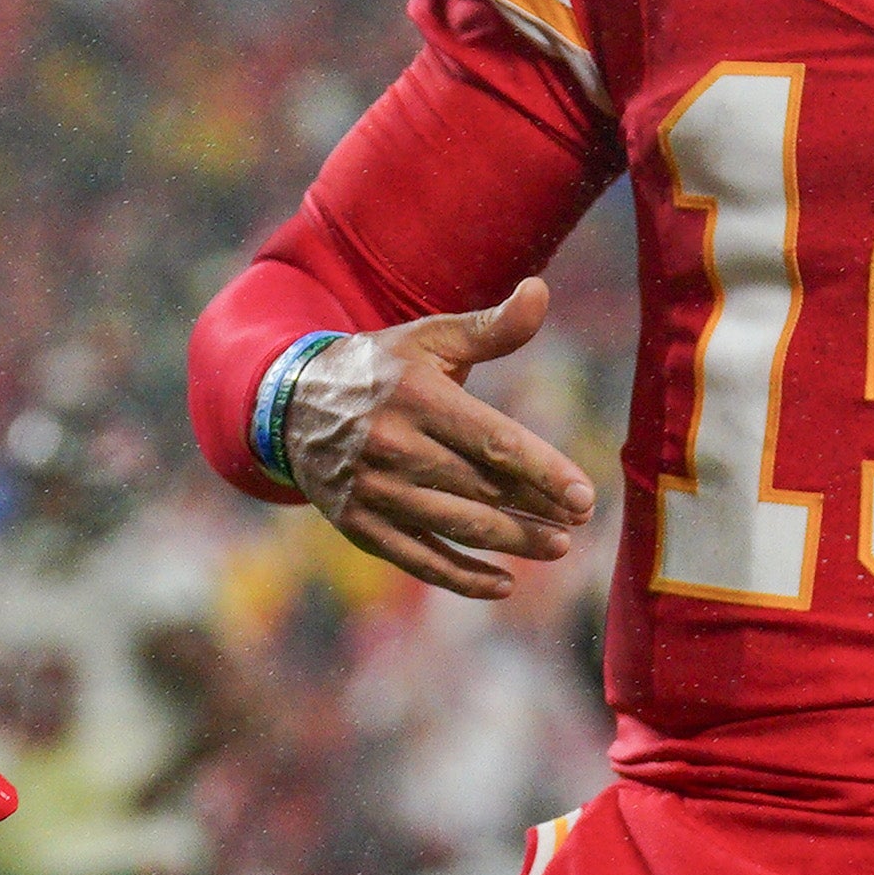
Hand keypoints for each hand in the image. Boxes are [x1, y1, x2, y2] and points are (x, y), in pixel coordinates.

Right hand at [275, 280, 596, 598]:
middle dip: (536, 510)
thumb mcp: (429, 339)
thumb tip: (541, 291)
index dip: (544, 473)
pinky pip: (419, 559)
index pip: (494, 443)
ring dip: (513, 544)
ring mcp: (373, 491)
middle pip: (482, 489)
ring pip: (457, 527)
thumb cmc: (380, 368)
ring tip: (556, 547)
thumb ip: (490, 327)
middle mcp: (392, 446)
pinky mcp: (358, 525)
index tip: (583, 497)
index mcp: (417, 397)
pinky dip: (463, 577)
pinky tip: (503, 583)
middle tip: (578, 522)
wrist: (290, 404)